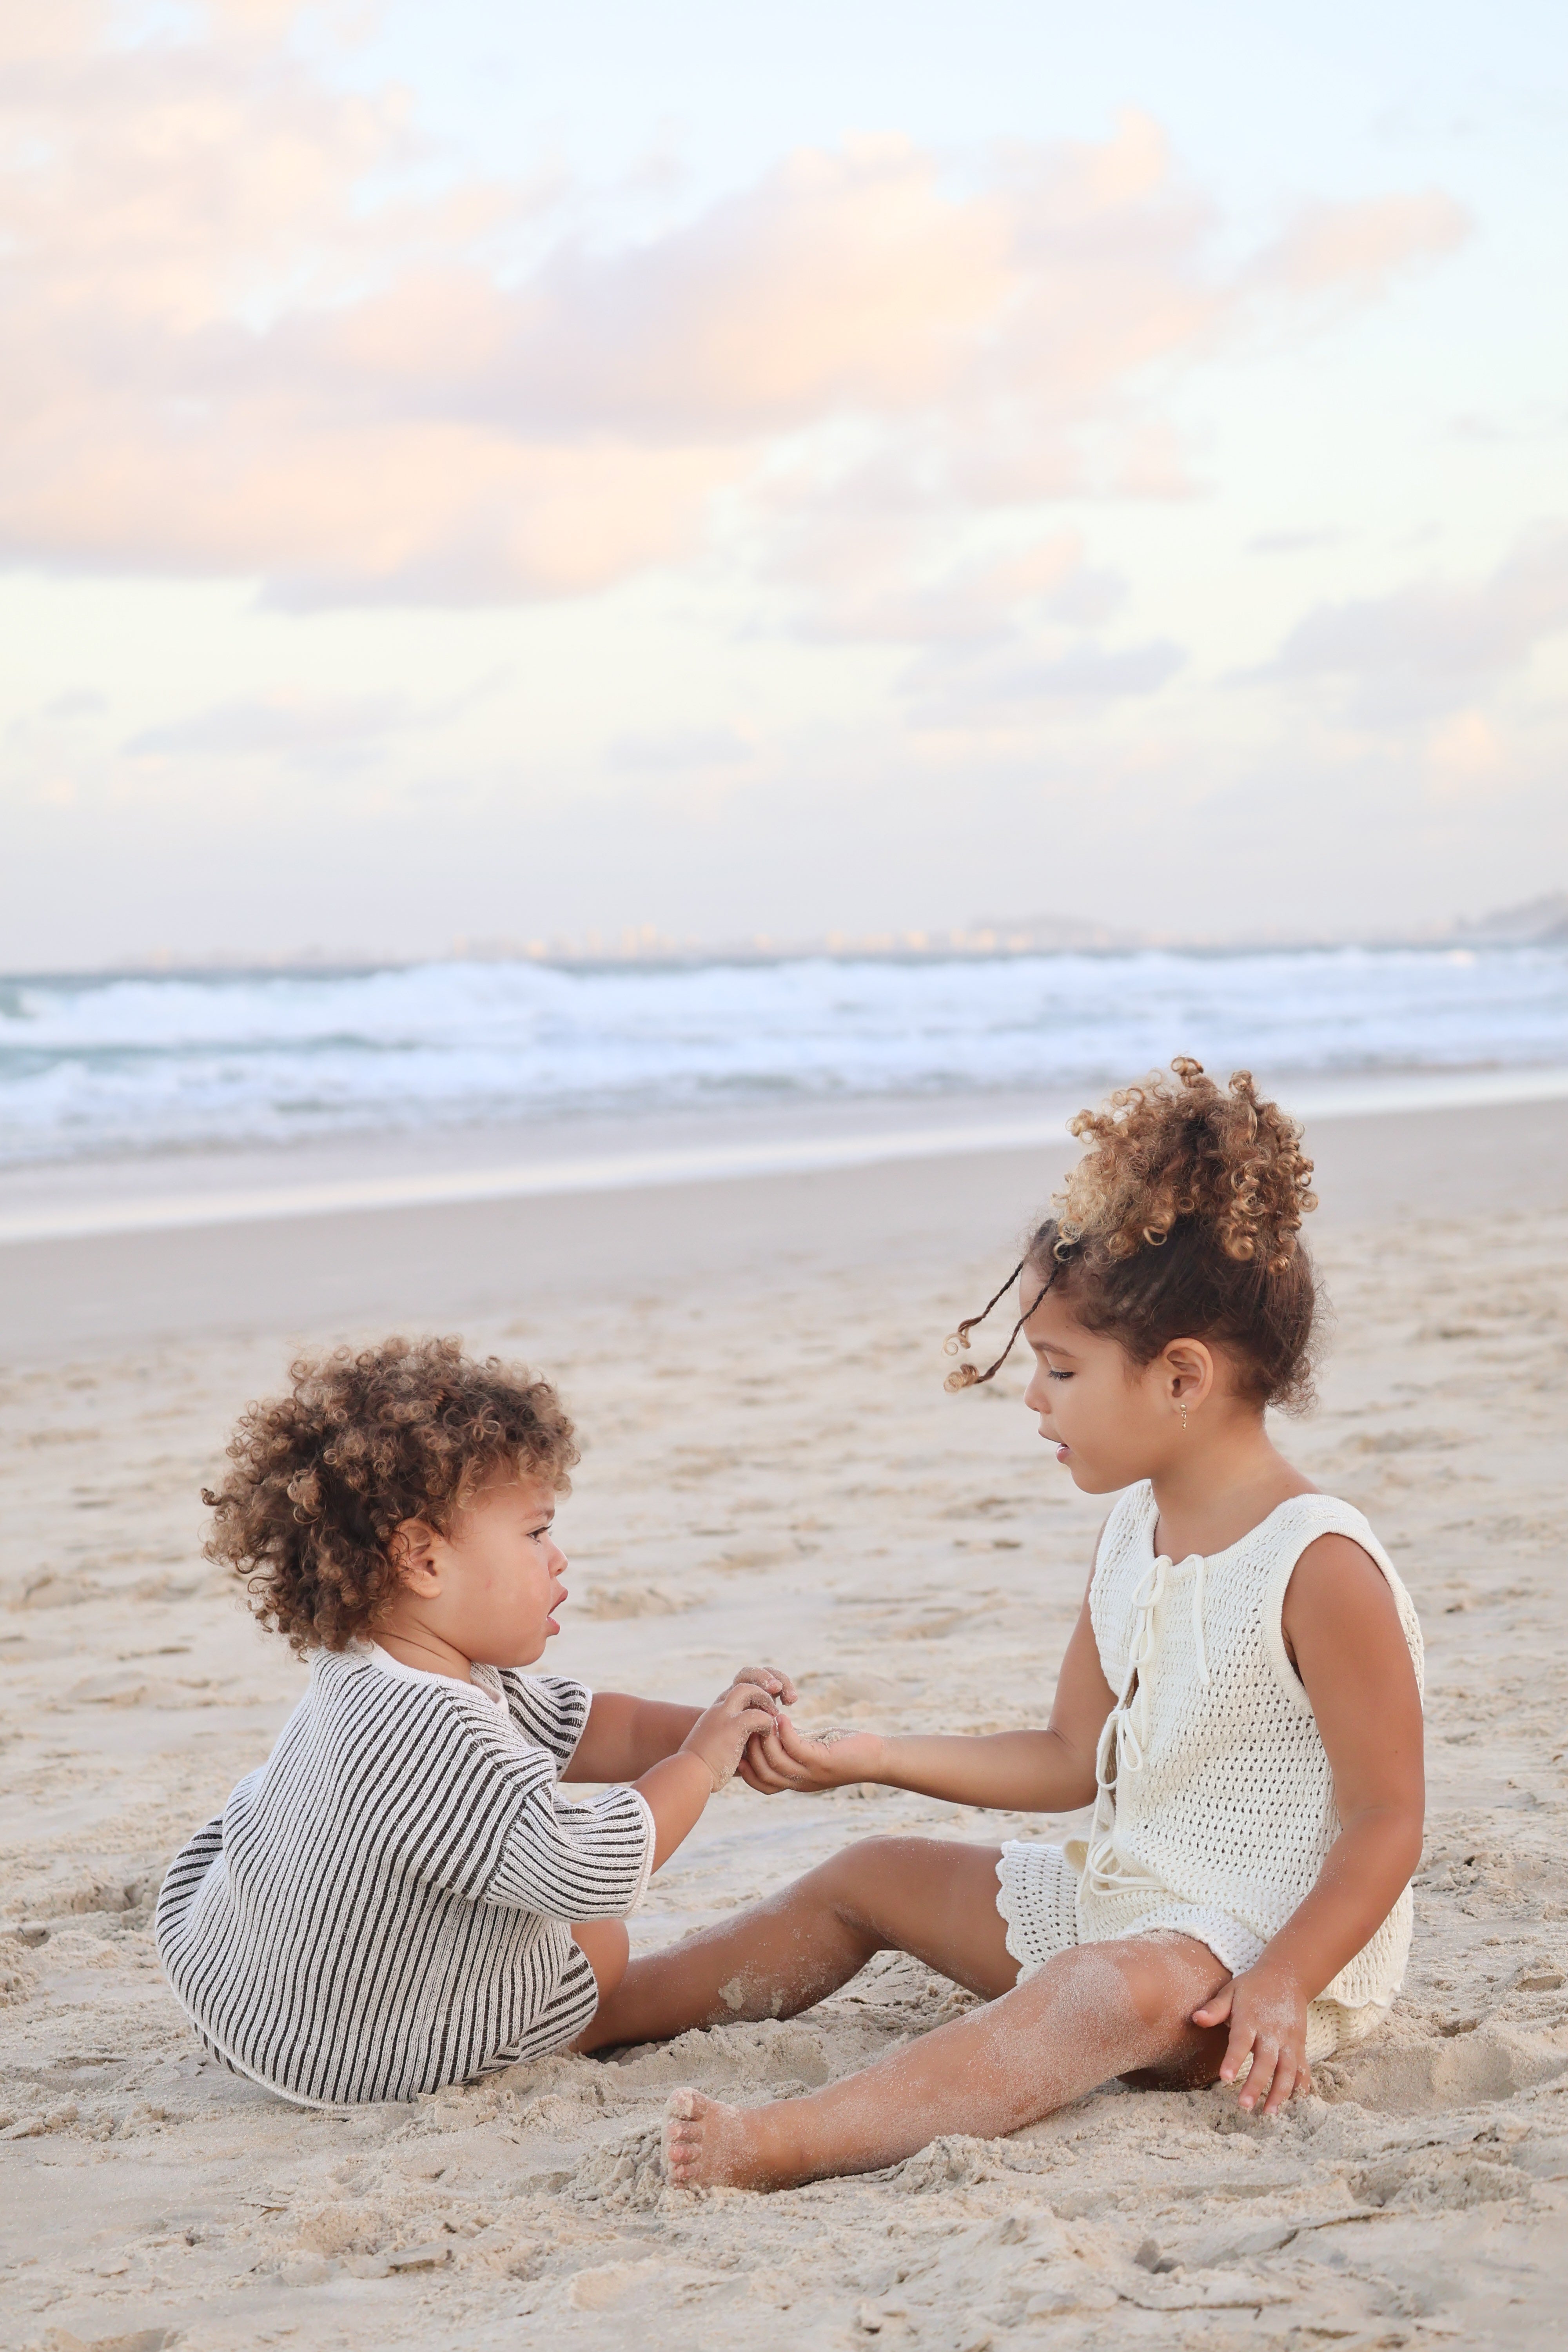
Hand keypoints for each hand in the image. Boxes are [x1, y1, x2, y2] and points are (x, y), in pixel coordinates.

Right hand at [679, 1679, 784, 1792]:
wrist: (690, 1774)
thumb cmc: (705, 1767)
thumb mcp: (718, 1744)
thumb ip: (733, 1736)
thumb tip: (749, 1744)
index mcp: (718, 1709)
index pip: (741, 1684)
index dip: (757, 1687)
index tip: (768, 1704)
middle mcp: (720, 1706)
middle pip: (745, 1676)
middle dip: (764, 1683)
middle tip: (775, 1703)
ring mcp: (724, 1714)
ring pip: (749, 1689)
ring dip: (766, 1701)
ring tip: (773, 1716)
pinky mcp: (732, 1727)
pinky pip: (757, 1715)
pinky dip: (766, 1723)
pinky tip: (767, 1733)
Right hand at [738, 1710, 884, 1795]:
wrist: (875, 1758)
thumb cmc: (843, 1750)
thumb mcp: (811, 1750)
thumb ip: (790, 1745)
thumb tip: (770, 1729)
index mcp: (795, 1782)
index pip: (761, 1784)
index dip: (745, 1769)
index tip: (736, 1746)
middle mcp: (800, 1782)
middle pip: (763, 1773)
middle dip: (749, 1750)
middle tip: (745, 1725)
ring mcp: (810, 1774)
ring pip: (775, 1761)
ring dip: (764, 1738)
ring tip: (762, 1716)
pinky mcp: (822, 1761)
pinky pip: (794, 1747)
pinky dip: (784, 1731)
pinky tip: (782, 1716)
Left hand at [1193, 1966, 1311, 2114]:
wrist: (1287, 1976)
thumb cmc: (1252, 1987)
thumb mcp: (1231, 1992)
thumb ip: (1215, 2009)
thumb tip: (1195, 2018)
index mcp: (1250, 2019)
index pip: (1240, 2041)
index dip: (1233, 2059)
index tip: (1225, 2078)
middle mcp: (1271, 2032)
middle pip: (1265, 2062)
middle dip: (1256, 2085)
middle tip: (1245, 2106)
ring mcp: (1289, 2040)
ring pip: (1287, 2070)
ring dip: (1280, 2093)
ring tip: (1269, 2113)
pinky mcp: (1300, 2045)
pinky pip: (1302, 2068)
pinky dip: (1301, 2086)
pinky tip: (1296, 2103)